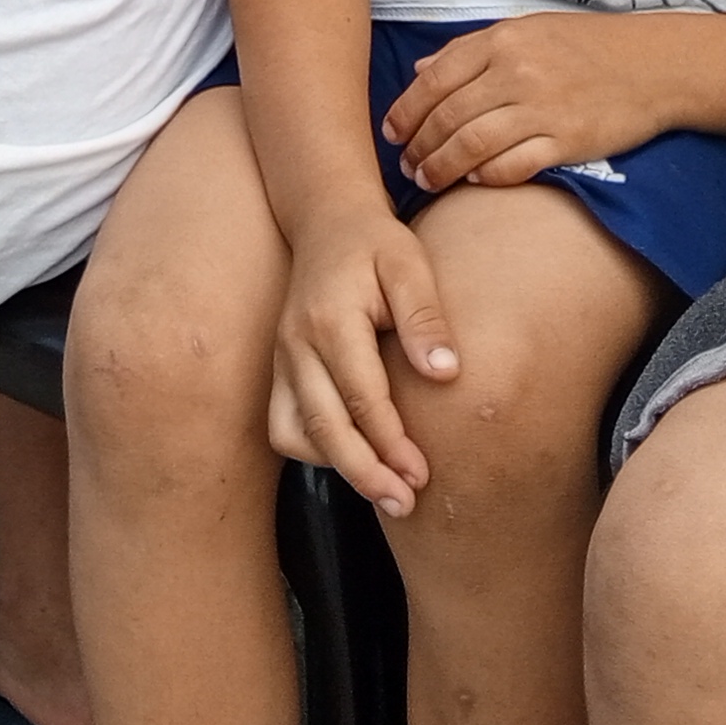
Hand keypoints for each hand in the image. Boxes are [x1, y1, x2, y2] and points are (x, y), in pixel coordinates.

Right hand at [267, 205, 461, 515]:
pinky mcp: (280, 369)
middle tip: (405, 504)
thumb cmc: (377, 244)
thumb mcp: (410, 265)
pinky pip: (286, 424)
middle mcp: (297, 344)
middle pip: (324, 425)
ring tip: (383, 487)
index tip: (423, 475)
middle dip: (365, 473)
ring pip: (296, 432)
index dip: (391, 443)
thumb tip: (445, 374)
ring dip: (337, 465)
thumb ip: (425, 318)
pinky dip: (316, 447)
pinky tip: (355, 451)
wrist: (327, 220)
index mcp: (331, 319)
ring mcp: (282, 358)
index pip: (361, 396)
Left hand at [382, 12, 682, 191]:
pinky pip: (514, 165)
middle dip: (419, 147)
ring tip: (427, 181)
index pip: (435, 79)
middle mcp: (516, 71)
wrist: (654, 64)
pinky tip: (474, 180)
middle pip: (447, 117)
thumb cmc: (586, 46)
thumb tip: (421, 72)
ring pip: (471, 145)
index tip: (391, 132)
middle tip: (406, 166)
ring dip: (442, 169)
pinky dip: (487, 176)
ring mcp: (542, 107)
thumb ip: (471, 50)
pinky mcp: (568, 141)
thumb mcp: (526, 31)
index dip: (405, 110)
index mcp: (501, 39)